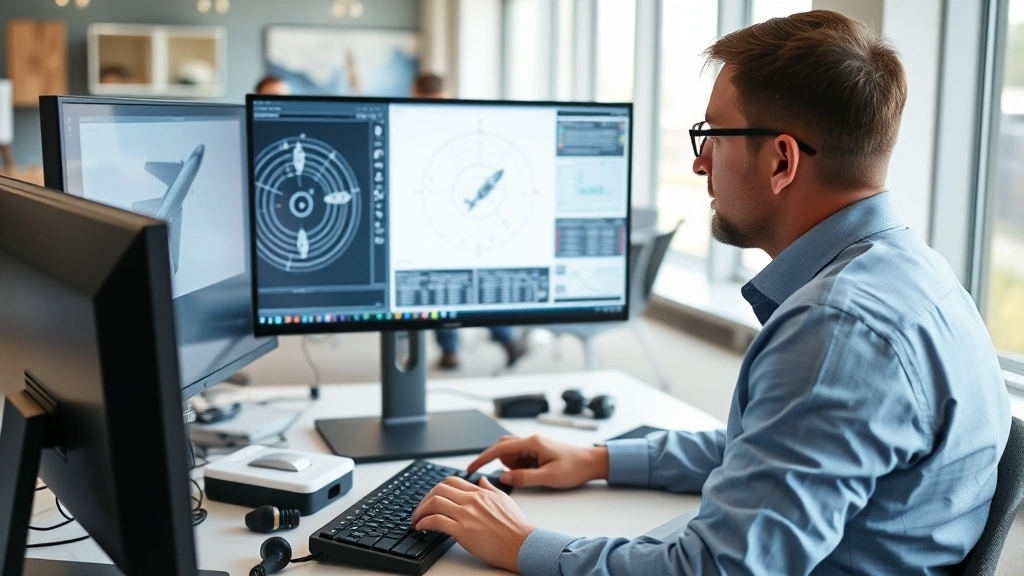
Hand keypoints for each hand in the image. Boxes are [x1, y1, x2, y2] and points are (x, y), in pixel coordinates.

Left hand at [412, 476, 533, 572]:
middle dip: (424, 499)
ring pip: (434, 502)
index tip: (431, 500)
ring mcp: (467, 514)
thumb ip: (490, 488)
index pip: (452, 482)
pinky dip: (424, 522)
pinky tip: (422, 528)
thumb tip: (481, 479)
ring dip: (420, 511)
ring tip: (417, 520)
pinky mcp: (463, 531)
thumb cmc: (516, 527)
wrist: (522, 544)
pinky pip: (436, 521)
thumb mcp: (504, 500)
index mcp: (480, 493)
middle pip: (439, 489)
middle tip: (420, 510)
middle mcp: (472, 500)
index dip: (437, 489)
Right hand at [467, 435, 608, 488]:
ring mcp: (534, 445)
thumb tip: (503, 478)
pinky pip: (520, 458)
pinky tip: (532, 474)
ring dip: (512, 466)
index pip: (499, 449)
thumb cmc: (574, 467)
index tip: (470, 467)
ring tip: (530, 476)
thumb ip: (523, 478)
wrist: (592, 463)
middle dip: (498, 462)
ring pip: (511, 453)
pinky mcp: (537, 451)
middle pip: (502, 448)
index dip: (482, 458)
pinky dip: (519, 467)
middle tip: (502, 476)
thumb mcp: (548, 477)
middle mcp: (531, 441)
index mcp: (532, 443)